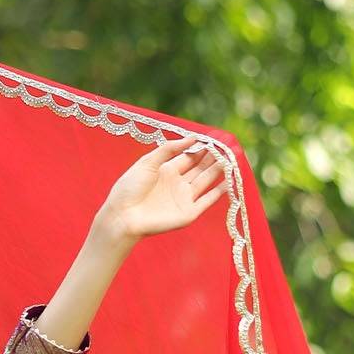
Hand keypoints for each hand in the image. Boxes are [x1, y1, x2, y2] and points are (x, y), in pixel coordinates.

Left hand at [97, 131, 229, 244]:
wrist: (122, 216)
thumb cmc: (129, 188)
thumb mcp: (148, 161)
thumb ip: (170, 149)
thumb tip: (193, 137)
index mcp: (167, 170)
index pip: (190, 156)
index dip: (203, 148)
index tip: (216, 139)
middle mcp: (177, 184)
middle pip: (201, 168)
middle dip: (214, 158)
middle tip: (228, 147)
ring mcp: (183, 199)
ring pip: (206, 181)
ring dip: (219, 171)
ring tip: (231, 160)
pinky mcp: (187, 214)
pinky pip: (207, 201)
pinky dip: (218, 192)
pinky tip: (229, 182)